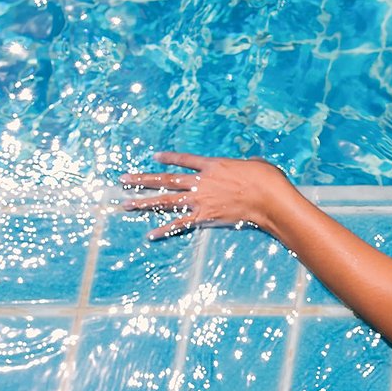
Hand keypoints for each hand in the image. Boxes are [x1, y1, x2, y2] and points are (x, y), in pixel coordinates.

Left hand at [119, 152, 301, 239]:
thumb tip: (250, 164)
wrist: (268, 197)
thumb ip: (244, 165)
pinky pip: (180, 224)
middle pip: (166, 180)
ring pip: (166, 201)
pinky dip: (164, 230)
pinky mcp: (205, 217)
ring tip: (125, 204)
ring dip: (144, 202)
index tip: (155, 156)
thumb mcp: (255, 163)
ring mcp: (200, 200)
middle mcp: (201, 181)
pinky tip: (150, 234)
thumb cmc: (266, 178)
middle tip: (123, 180)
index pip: (185, 160)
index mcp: (212, 165)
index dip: (169, 158)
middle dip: (143, 180)